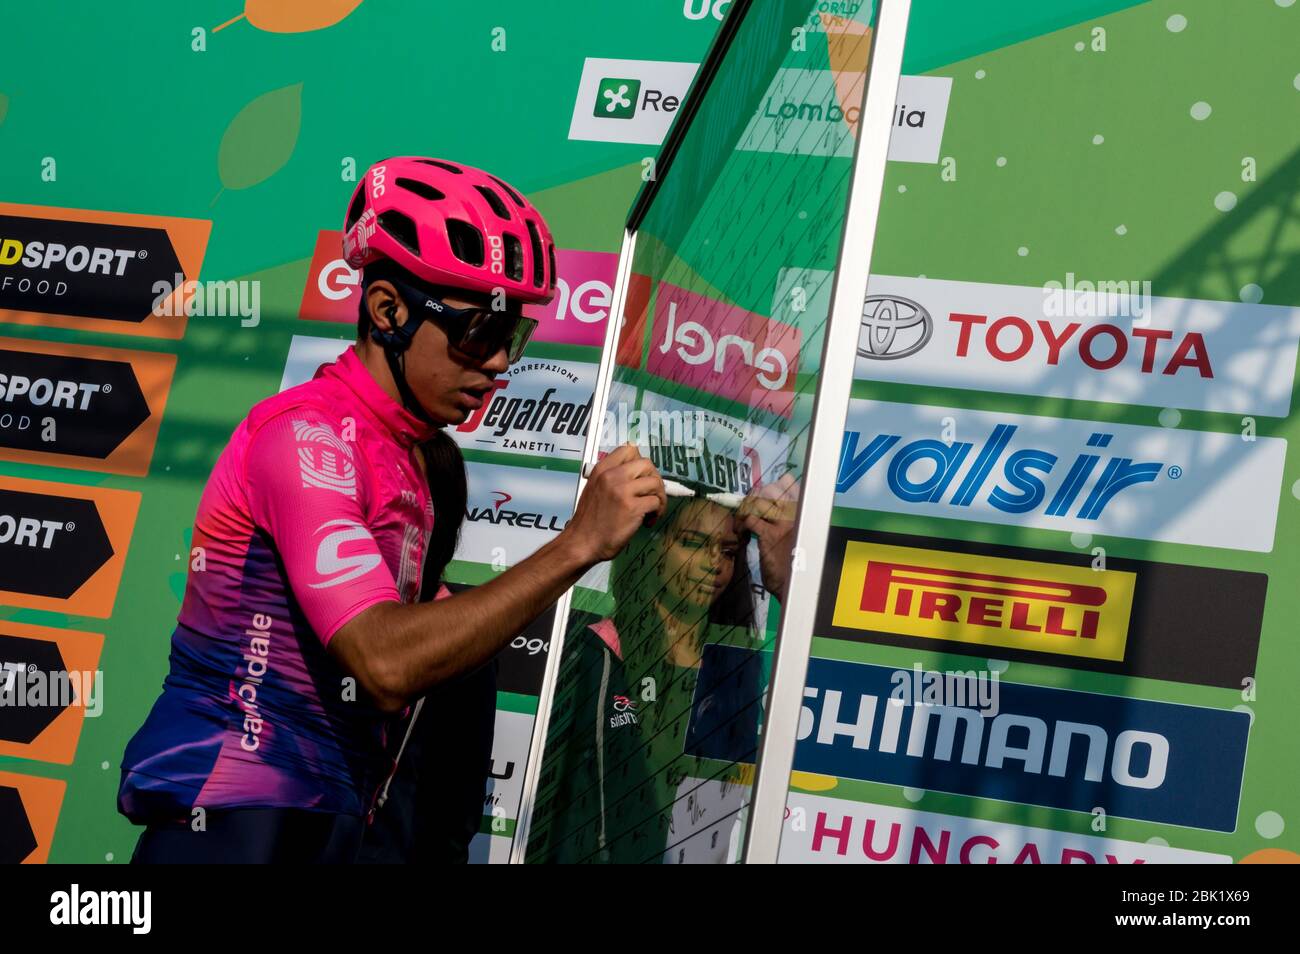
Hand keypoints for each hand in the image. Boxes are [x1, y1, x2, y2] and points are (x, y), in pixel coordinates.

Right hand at [563, 443, 666, 565]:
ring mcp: (622, 491)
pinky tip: (647, 520)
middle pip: (647, 464)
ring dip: (659, 497)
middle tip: (651, 493)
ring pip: (655, 482)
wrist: (581, 543)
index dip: (640, 462)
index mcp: (601, 470)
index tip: (643, 475)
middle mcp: (612, 476)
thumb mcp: (593, 489)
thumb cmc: (588, 522)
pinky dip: (657, 512)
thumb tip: (636, 475)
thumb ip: (611, 478)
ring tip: (652, 510)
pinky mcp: (632, 507)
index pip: (629, 450)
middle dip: (654, 479)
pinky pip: (656, 502)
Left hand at [737, 472, 799, 603]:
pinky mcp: (769, 536)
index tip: (764, 494)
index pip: (789, 485)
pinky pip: (751, 520)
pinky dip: (741, 523)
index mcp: (802, 513)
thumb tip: (772, 512)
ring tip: (741, 519)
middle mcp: (794, 515)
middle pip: (771, 489)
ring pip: (759, 501)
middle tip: (748, 508)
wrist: (797, 584)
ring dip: (745, 508)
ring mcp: (782, 524)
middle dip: (756, 495)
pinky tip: (740, 532)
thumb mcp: (795, 539)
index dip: (775, 485)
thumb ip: (786, 523)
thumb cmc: (795, 564)